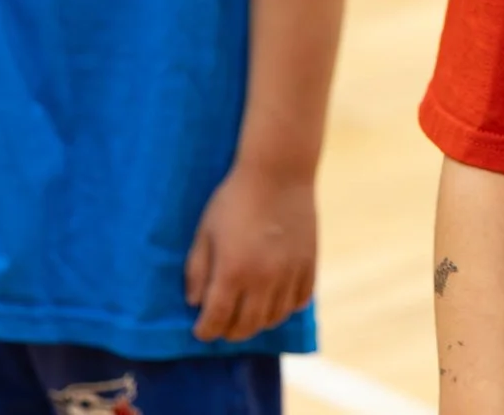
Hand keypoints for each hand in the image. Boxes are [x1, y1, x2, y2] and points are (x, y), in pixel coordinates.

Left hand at [186, 163, 317, 343]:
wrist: (279, 172)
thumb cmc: (234, 199)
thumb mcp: (205, 231)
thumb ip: (197, 270)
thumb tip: (194, 303)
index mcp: (232, 271)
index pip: (216, 319)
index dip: (205, 330)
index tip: (201, 330)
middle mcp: (263, 279)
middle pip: (246, 326)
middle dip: (230, 332)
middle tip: (223, 326)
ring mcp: (289, 273)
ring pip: (274, 318)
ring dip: (258, 323)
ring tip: (248, 314)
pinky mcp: (309, 264)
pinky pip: (299, 301)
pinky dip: (286, 307)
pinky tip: (275, 300)